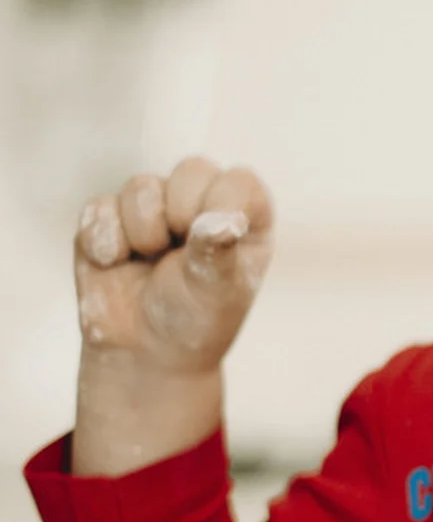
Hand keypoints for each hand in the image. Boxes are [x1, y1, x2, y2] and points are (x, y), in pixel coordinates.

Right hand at [75, 158, 274, 374]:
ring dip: (143, 233)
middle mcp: (202, 200)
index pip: (239, 181)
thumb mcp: (219, 289)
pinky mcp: (109, 216)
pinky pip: (98, 207)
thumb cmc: (196, 317)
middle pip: (191, 169)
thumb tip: (223, 219)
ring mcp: (154, 205)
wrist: (143, 352)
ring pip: (141, 186)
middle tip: (178, 256)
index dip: (219, 208)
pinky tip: (117, 265)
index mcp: (245, 212)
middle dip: (179, 216)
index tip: (208, 244)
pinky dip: (105, 242)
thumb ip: (220, 250)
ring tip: (151, 264)